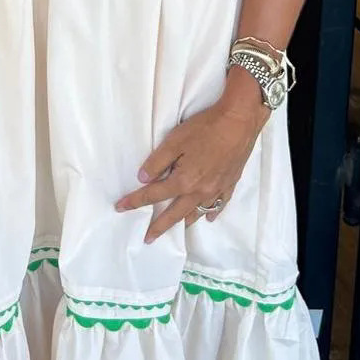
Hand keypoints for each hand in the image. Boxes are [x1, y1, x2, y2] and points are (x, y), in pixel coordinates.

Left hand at [114, 93, 269, 242]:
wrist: (239, 121)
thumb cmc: (205, 127)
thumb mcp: (174, 140)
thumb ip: (157, 161)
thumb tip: (143, 179)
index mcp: (184, 181)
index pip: (153, 195)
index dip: (134, 201)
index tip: (120, 208)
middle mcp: (200, 191)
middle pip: (175, 214)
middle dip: (159, 226)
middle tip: (148, 238)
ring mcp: (217, 190)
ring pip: (198, 213)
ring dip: (184, 221)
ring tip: (175, 228)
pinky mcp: (230, 184)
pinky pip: (219, 205)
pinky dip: (212, 213)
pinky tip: (209, 218)